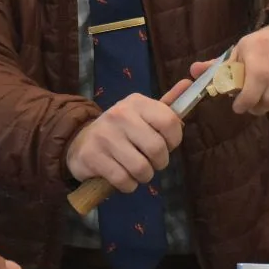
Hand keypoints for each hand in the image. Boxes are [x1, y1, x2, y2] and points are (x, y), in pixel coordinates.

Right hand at [64, 79, 191, 190]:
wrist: (80, 141)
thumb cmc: (122, 130)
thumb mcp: (142, 114)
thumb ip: (167, 104)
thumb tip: (188, 83)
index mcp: (136, 102)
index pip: (170, 121)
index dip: (174, 140)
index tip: (166, 144)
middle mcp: (120, 114)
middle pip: (157, 149)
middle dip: (159, 163)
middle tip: (151, 161)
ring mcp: (104, 135)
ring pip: (142, 168)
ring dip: (143, 176)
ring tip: (136, 169)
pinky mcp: (92, 156)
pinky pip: (124, 180)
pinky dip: (128, 185)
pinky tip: (122, 176)